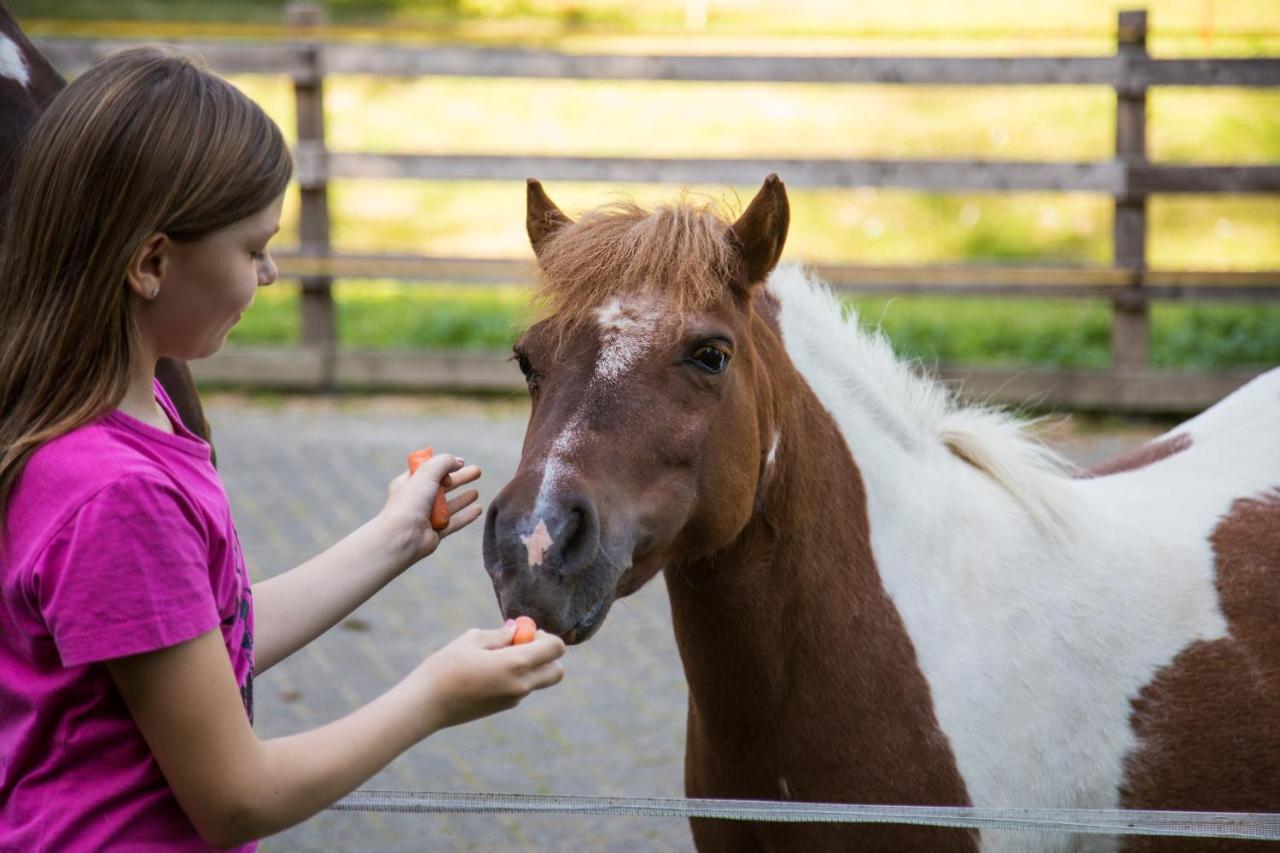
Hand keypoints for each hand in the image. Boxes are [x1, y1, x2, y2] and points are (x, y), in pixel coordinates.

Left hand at [377, 453, 482, 563]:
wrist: (402, 537)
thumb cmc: (410, 503)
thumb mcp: (426, 473)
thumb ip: (443, 462)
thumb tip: (459, 461)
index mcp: (409, 483)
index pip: (428, 470)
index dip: (443, 465)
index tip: (460, 462)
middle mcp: (417, 499)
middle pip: (443, 486)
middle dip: (460, 478)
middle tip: (477, 472)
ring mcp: (427, 516)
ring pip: (450, 505)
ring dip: (463, 498)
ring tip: (477, 493)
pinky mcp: (436, 532)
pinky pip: (455, 522)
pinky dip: (466, 515)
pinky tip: (478, 510)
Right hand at [414, 625, 565, 733]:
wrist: (425, 705)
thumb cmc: (445, 668)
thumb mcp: (471, 640)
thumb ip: (500, 635)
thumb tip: (516, 632)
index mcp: (516, 664)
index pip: (555, 649)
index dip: (546, 636)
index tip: (524, 632)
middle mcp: (521, 685)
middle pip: (556, 672)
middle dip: (547, 656)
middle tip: (521, 645)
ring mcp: (513, 699)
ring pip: (538, 680)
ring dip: (528, 666)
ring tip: (494, 657)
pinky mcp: (502, 707)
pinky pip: (521, 689)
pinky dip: (515, 677)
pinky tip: (486, 671)